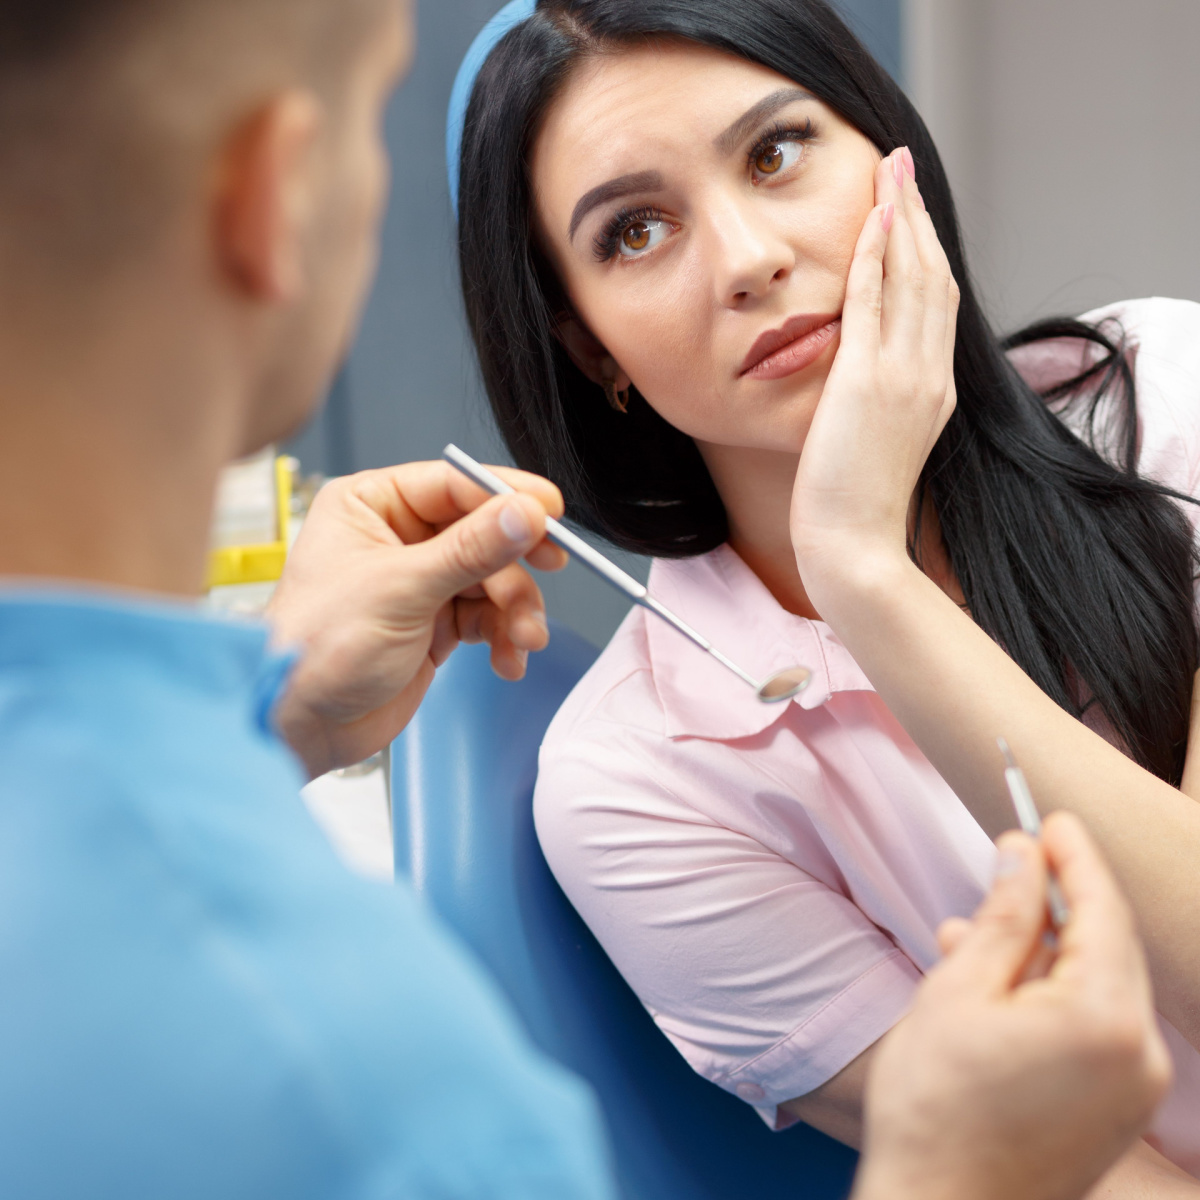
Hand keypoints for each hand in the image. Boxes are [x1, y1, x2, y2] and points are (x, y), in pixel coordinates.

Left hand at [266, 461, 566, 778]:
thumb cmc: (314, 649)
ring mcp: (419, 582)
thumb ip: (469, 550)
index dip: (505, 497)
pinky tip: (507, 658)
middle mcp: (397, 537)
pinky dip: (504, 637)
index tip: (549, 513)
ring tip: (521, 638)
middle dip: (515, 565)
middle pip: (483, 532)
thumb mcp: (400, 590)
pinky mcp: (435, 624)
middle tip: (548, 572)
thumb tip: (522, 515)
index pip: (454, 484)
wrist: (300, 726)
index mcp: (371, 505)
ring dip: (515, 610)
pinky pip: (488, 617)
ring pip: (493, 578)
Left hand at [790, 147, 958, 600]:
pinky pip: (876, 300)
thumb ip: (875, 402)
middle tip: (902, 167)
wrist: (853, 546)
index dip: (923, 250)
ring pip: (912, 277)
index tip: (908, 212)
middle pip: (932, 276)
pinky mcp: (870, 381)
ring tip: (890, 170)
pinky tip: (870, 217)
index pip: (934, 303)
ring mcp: (905, 376)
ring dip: (901, 217)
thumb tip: (855, 378)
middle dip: (918, 216)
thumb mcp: (874, 444)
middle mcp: (930, 375)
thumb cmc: (852, 506)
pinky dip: (875, 254)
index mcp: (932, 390)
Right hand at [852, 814, 1171, 1199]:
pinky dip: (1051, 995)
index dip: (1073, 857)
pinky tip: (993, 986)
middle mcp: (1141, 1055)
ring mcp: (1136, 1090)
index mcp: (1104, 1020)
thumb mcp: (959, 989)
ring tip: (971, 938)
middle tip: (1011, 861)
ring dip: (1043, 950)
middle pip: (1108, 944)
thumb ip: (1005, 915)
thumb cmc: (936, 1105)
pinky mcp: (1118, 1112)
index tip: (1050, 818)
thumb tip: (1024, 853)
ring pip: (1097, 985)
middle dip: (1056, 900)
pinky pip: (1094, 1027)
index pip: (1101, 909)